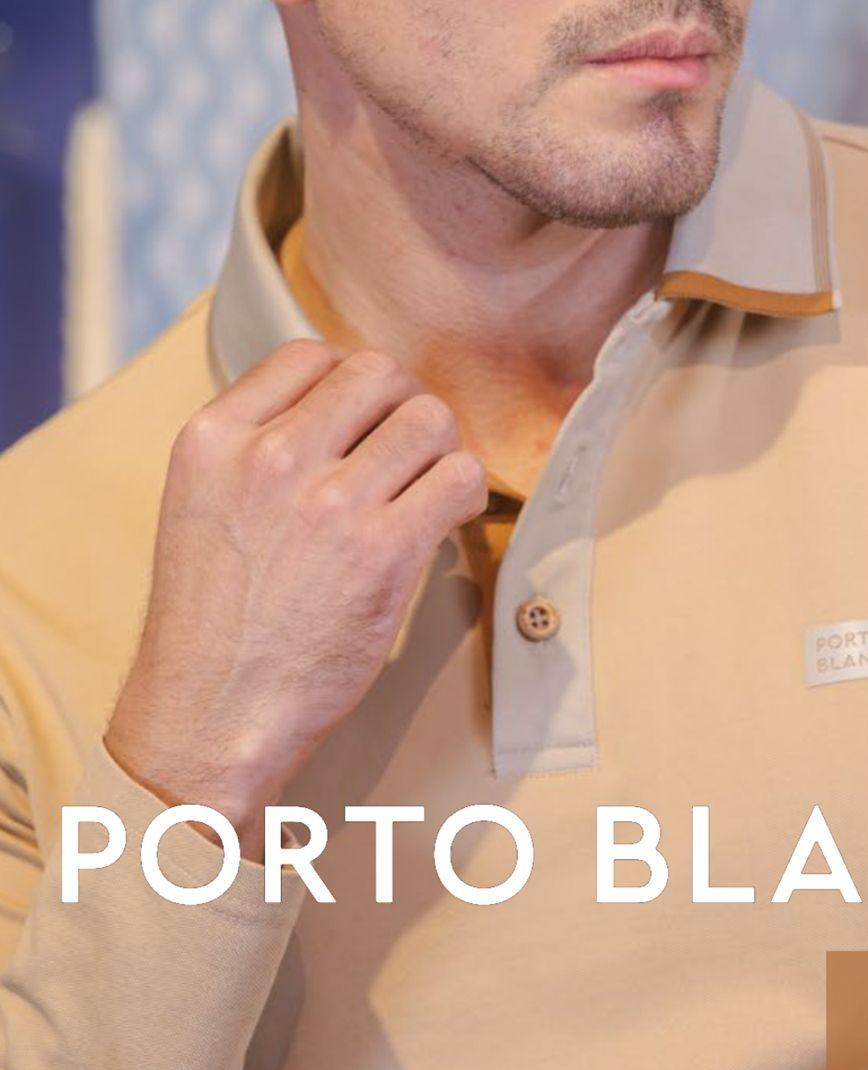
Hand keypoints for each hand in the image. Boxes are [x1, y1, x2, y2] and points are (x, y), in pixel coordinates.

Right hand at [104, 339, 487, 860]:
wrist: (208, 716)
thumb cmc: (210, 621)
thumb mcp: (200, 503)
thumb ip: (251, 445)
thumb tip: (333, 406)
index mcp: (214, 438)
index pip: (309, 354)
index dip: (346, 384)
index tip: (357, 420)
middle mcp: (272, 457)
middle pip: (378, 373)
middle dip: (400, 405)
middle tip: (402, 449)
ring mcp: (330, 503)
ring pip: (429, 417)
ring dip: (438, 448)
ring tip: (424, 486)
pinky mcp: (385, 551)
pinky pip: (459, 477)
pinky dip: (465, 490)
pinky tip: (443, 516)